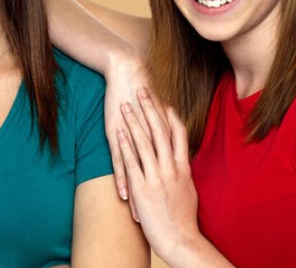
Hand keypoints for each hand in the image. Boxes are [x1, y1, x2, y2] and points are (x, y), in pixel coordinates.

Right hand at [103, 52, 166, 208]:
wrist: (129, 74)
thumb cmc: (141, 92)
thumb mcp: (156, 113)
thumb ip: (163, 127)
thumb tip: (171, 138)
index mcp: (162, 136)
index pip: (168, 169)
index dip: (172, 190)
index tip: (177, 209)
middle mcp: (152, 141)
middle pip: (157, 177)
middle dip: (159, 200)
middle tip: (162, 220)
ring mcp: (134, 141)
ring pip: (139, 175)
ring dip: (140, 197)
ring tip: (141, 218)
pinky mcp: (118, 137)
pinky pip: (122, 164)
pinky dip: (124, 181)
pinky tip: (124, 196)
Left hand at [118, 89, 200, 262]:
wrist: (180, 240)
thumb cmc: (185, 219)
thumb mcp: (188, 191)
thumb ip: (183, 174)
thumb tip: (181, 162)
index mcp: (183, 168)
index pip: (178, 134)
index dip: (171, 116)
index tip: (164, 102)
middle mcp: (170, 168)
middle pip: (160, 131)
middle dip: (150, 109)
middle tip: (142, 90)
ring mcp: (156, 177)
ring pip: (144, 142)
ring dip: (134, 121)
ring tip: (126, 105)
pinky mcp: (142, 187)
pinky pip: (132, 160)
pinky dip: (125, 144)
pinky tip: (119, 132)